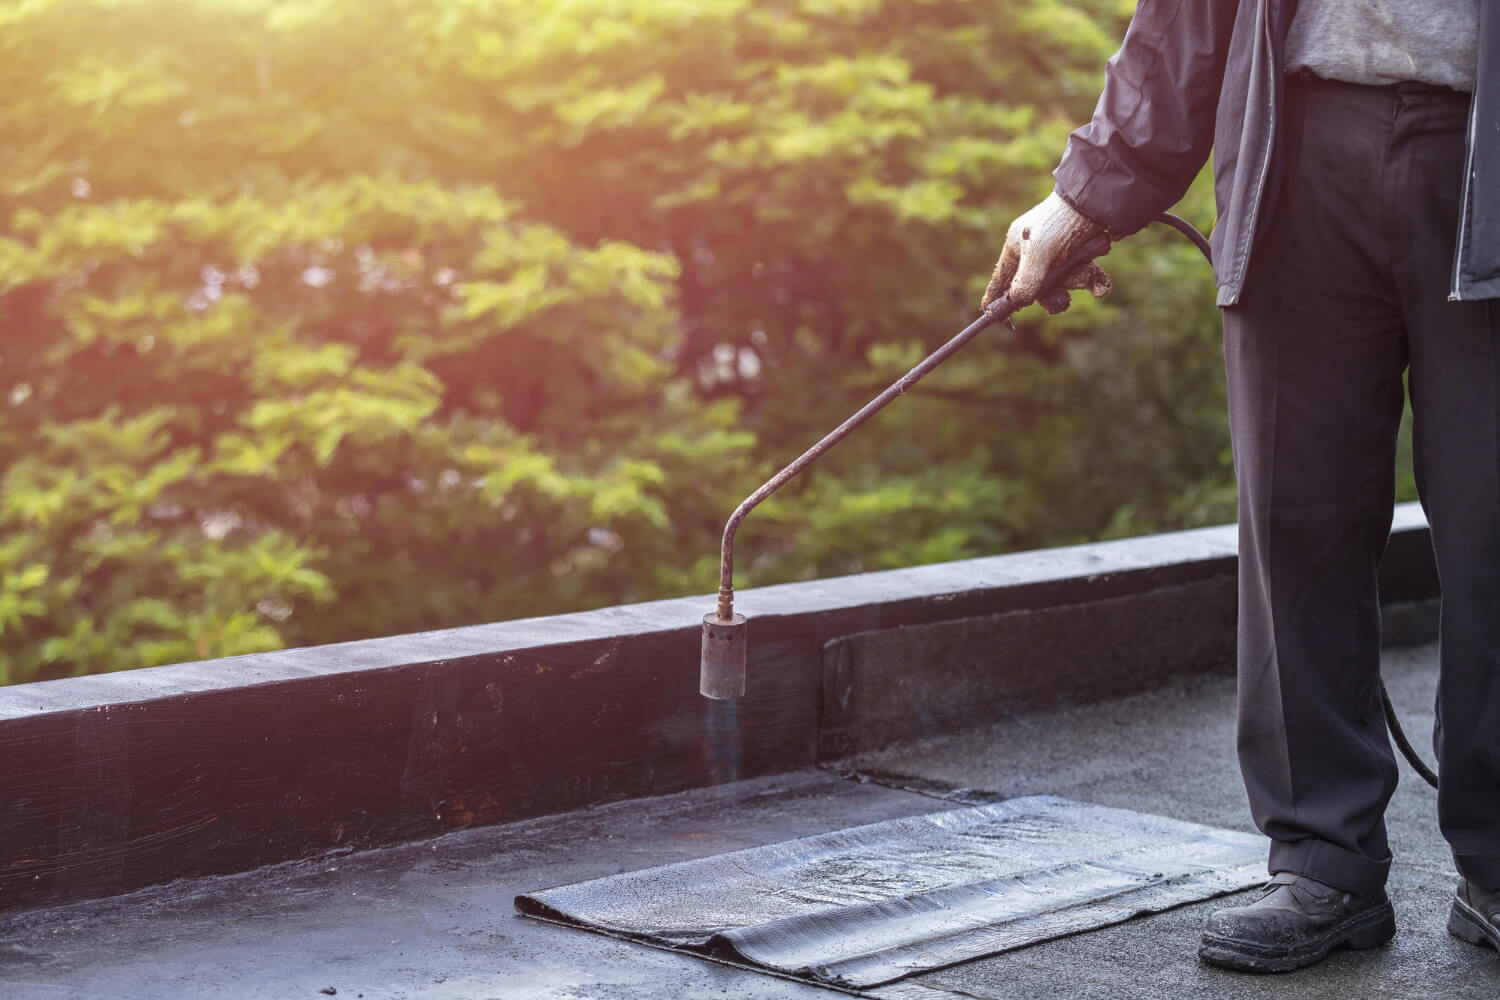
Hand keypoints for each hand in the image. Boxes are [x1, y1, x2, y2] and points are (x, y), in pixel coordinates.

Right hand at [981, 191, 1111, 315]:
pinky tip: (1101, 285)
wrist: (1099, 201)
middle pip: (1037, 291)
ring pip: (1064, 285)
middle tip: (1062, 298)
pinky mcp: (1081, 255)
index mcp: (1016, 250)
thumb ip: (1026, 281)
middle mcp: (1035, 255)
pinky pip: (1086, 278)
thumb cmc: (1061, 222)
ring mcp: (1059, 256)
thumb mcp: (1038, 252)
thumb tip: (1018, 303)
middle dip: (1053, 295)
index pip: (1000, 282)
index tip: (1002, 321)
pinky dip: (1096, 281)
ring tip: (1088, 269)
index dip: (998, 302)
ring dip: (1078, 280)